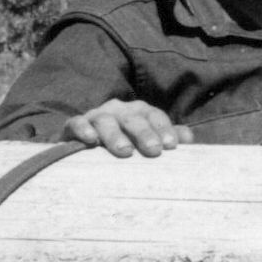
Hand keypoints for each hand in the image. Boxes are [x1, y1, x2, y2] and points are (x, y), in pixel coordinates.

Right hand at [64, 98, 194, 157]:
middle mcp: (119, 110)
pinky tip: (90, 141)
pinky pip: (77, 123)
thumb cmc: (123, 145)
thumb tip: (188, 138)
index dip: (163, 129)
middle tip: (154, 150)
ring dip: (116, 135)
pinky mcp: (73, 126)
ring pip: (106, 120)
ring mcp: (96, 116)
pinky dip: (83, 129)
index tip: (171, 146)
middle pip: (133, 117)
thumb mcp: (144, 142)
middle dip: (144, 133)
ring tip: (125, 151)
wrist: (83, 151)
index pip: (154, 116)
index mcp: (139, 112)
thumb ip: (166, 138)